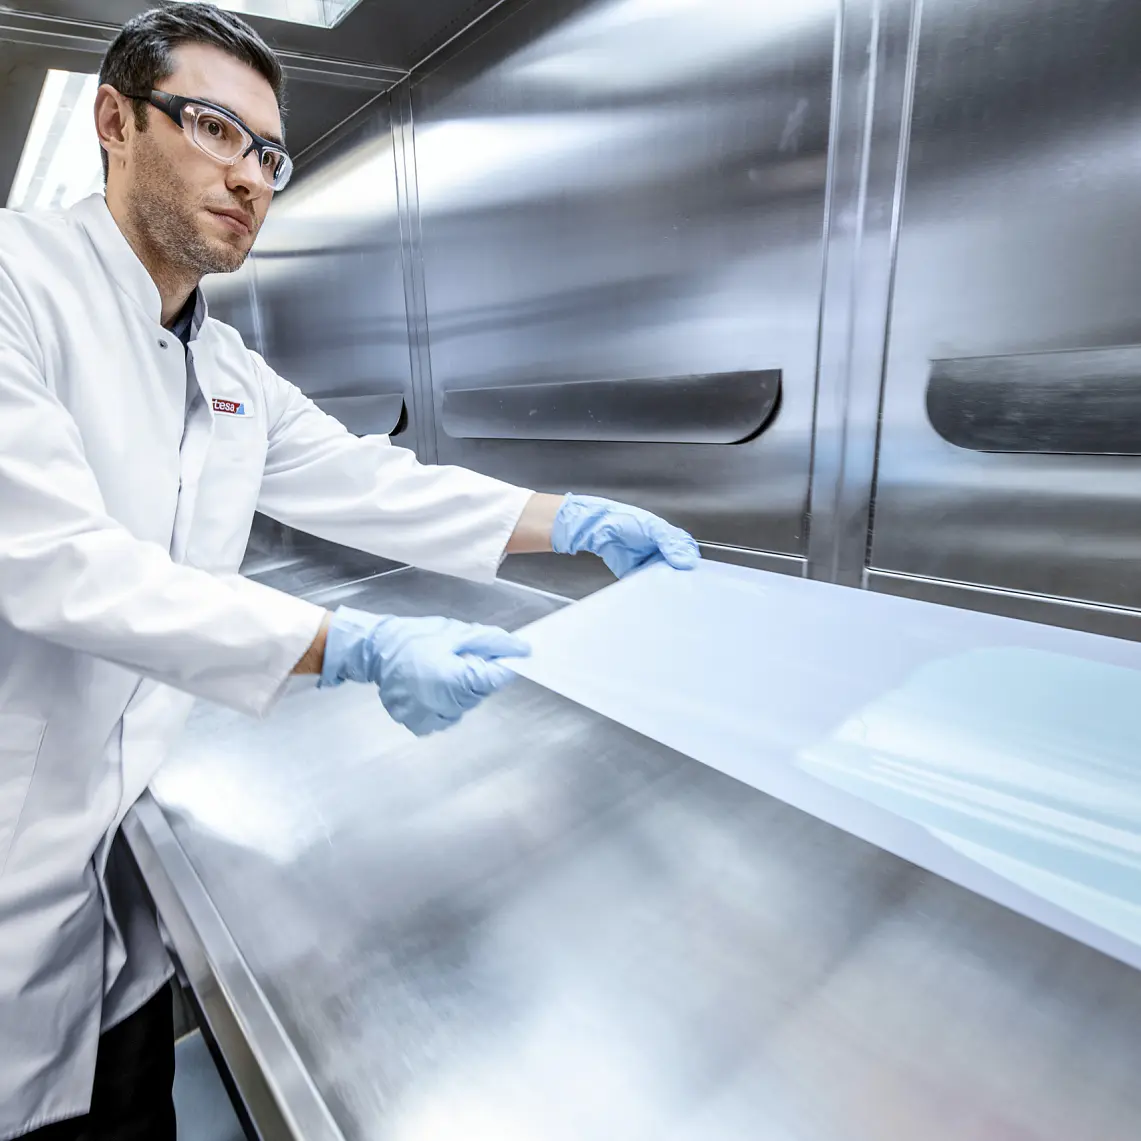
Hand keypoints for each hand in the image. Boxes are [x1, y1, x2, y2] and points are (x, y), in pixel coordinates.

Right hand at [319, 608, 529, 735]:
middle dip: (476, 674)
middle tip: (455, 656)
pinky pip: (447, 714)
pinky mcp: (420, 725)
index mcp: (455, 680)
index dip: (502, 665)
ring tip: (439, 669)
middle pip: (481, 692)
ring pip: (465, 705)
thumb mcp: (457, 632)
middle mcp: (445, 705)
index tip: (498, 656)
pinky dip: (445, 701)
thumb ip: (493, 642)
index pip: (496, 679)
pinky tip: (430, 685)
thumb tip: (522, 650)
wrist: (375, 651)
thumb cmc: (414, 638)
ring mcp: (431, 718)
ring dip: (460, 689)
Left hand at [550, 494, 700, 578]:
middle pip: (679, 570)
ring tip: (672, 593)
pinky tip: (656, 596)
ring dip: (668, 587)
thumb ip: (670, 543)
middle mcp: (662, 554)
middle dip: (682, 578)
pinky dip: (652, 592)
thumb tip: (687, 561)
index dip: (692, 563)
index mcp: (670, 540)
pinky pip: (648, 587)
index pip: (689, 554)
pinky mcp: (637, 576)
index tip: (694, 572)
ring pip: (665, 581)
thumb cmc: (625, 521)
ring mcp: (650, 566)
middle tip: (685, 585)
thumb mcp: (653, 528)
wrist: (598, 529)